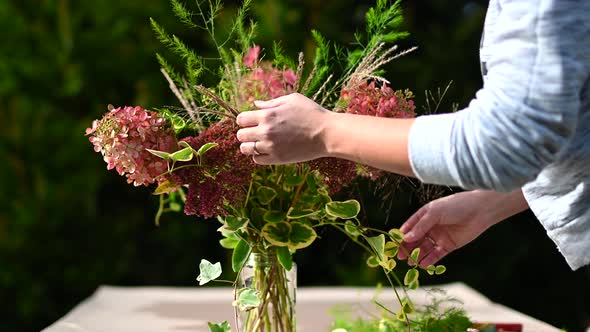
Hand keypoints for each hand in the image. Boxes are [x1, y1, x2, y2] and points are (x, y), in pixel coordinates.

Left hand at [236, 93, 328, 163]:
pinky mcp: (277, 159)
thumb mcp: (292, 100)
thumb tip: (255, 104)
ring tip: (259, 143)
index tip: (251, 121)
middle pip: (240, 135)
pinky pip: (257, 160)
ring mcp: (271, 146)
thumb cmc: (312, 113)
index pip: (240, 119)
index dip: (244, 119)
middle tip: (254, 133)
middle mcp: (266, 131)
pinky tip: (267, 150)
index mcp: (268, 115)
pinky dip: (258, 156)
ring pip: (245, 149)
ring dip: (249, 145)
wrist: (327, 133)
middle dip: (245, 133)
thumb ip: (272, 102)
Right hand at [397, 190, 527, 266]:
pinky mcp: (449, 245)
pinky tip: (423, 264)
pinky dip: (430, 260)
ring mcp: (439, 236)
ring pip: (425, 248)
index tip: (394, 245)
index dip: (401, 236)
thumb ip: (421, 226)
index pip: (409, 227)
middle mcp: (430, 226)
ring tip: (411, 263)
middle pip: (415, 239)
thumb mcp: (435, 213)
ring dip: (417, 255)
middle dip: (407, 248)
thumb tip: (406, 238)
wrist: (480, 210)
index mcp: (425, 215)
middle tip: (400, 257)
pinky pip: (436, 254)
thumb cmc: (456, 206)